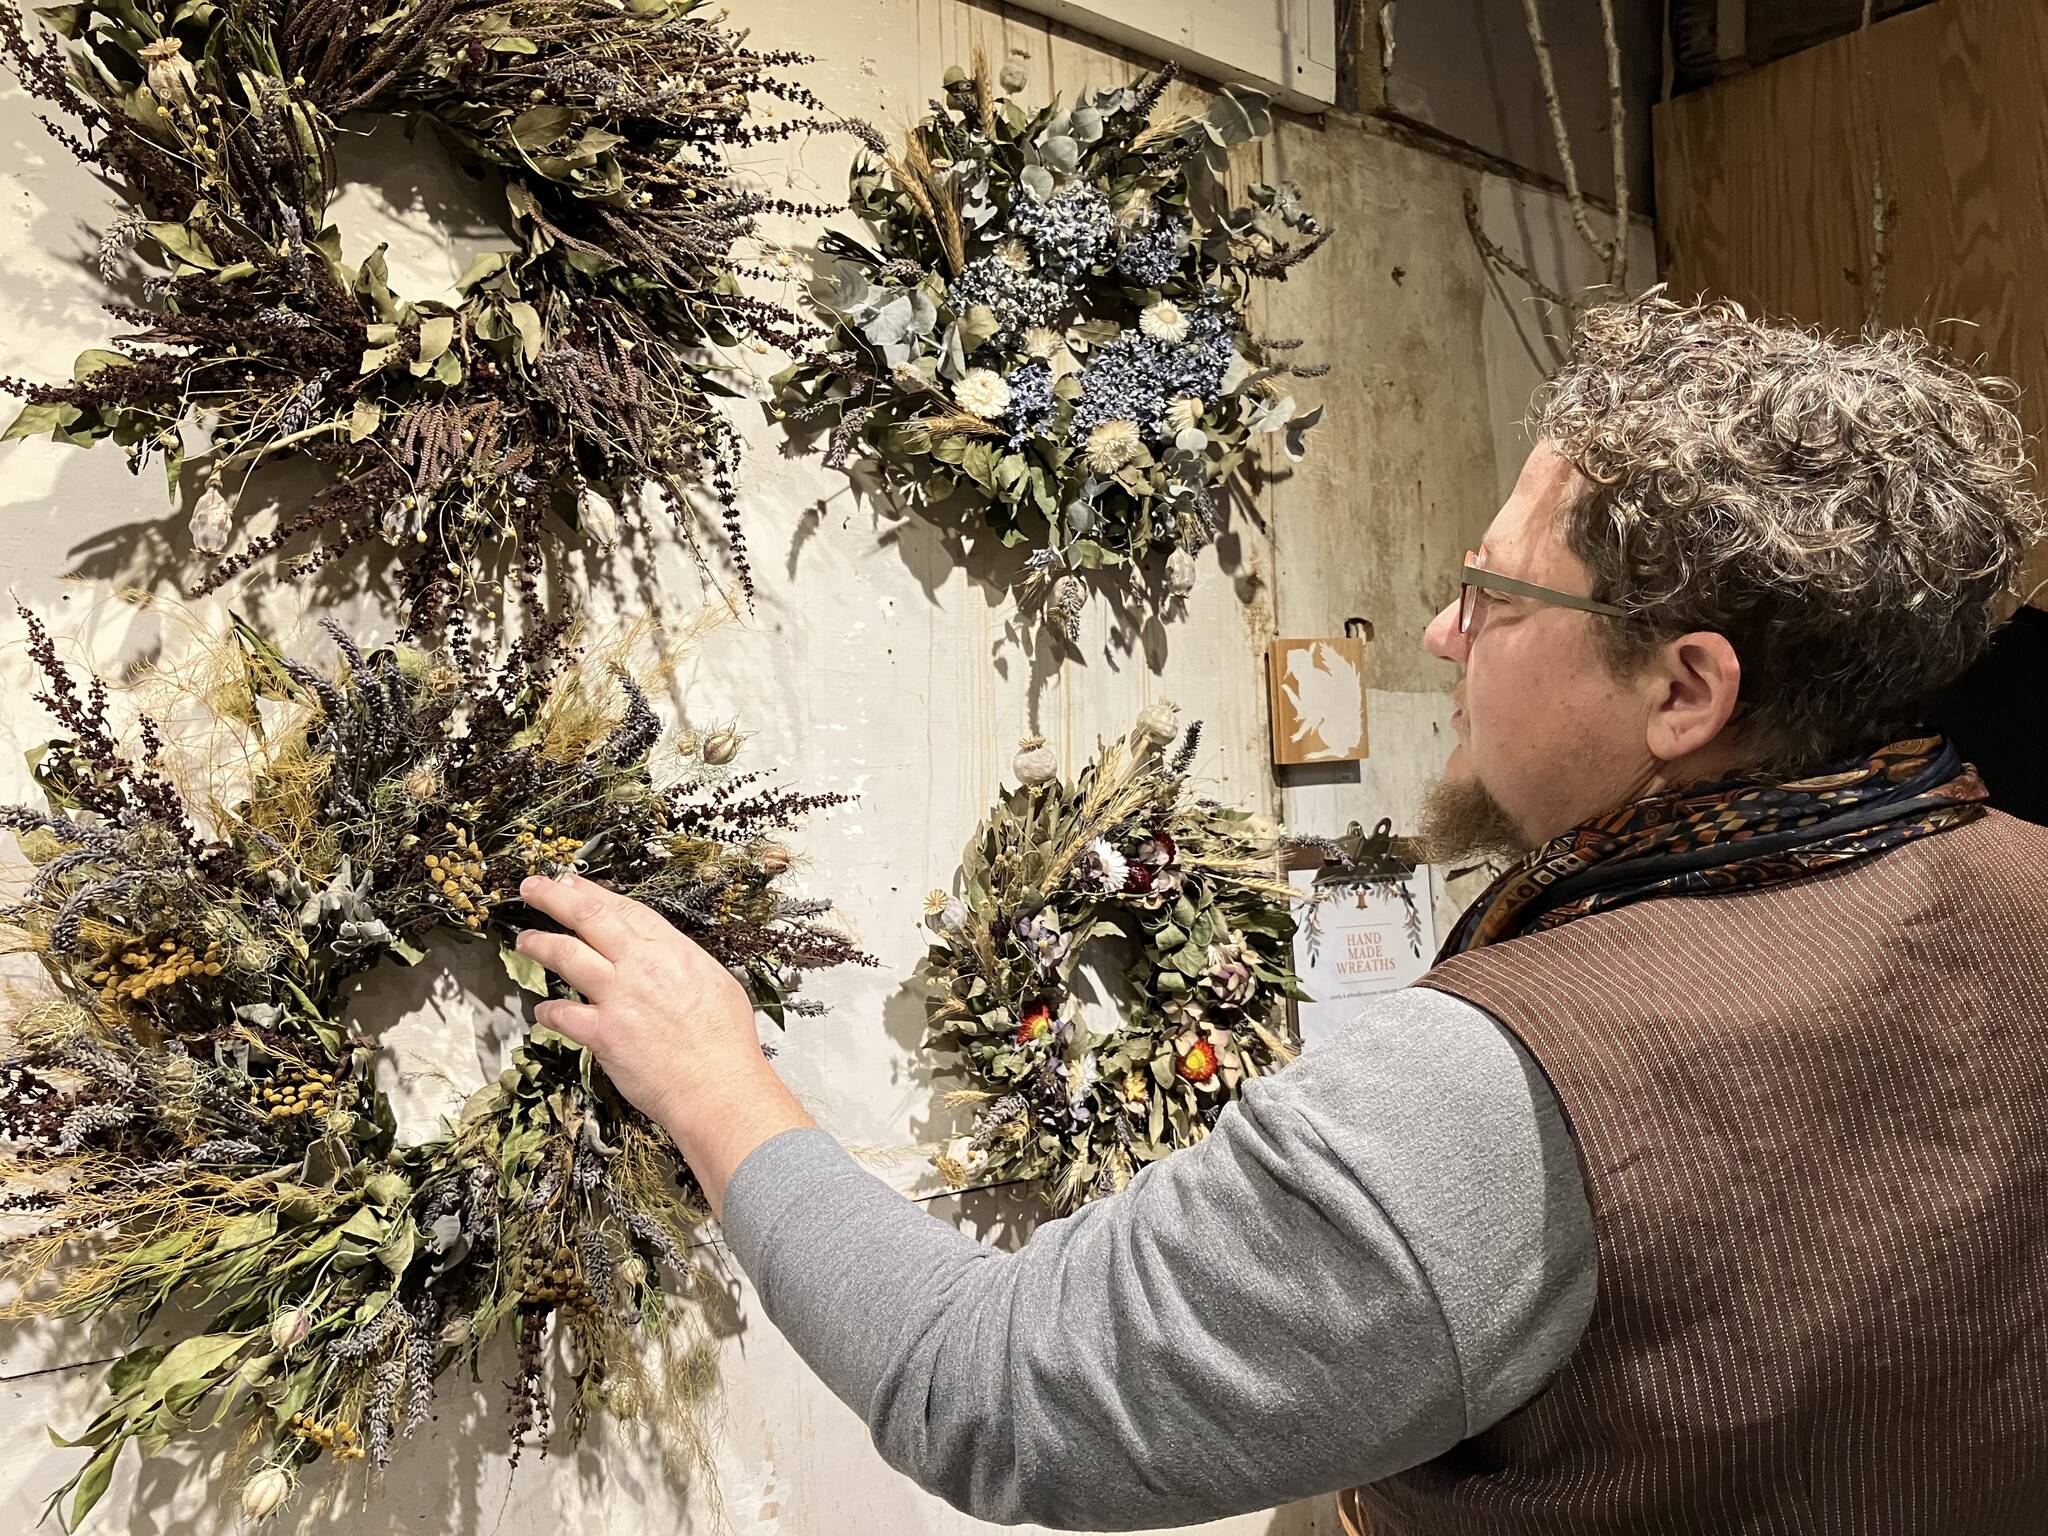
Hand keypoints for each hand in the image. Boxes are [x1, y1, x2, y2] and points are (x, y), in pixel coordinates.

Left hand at [514, 871, 812, 1213]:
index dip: (593, 893)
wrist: (719, 1087)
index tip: (572, 883)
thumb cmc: (726, 1043)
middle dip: (554, 898)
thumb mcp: (717, 983)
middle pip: (589, 918)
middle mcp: (642, 967)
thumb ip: (683, 964)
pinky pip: (562, 1015)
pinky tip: (543, 1011)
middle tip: (532, 888)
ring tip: (525, 941)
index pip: (625, 910)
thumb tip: (667, 958)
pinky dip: (548, 1012)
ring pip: (567, 956)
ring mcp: (619, 998)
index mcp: (672, 951)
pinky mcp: (603, 1034)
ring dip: (540, 945)